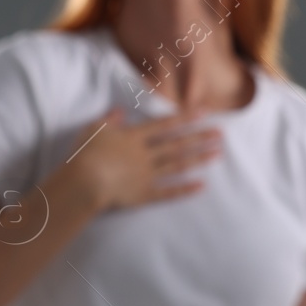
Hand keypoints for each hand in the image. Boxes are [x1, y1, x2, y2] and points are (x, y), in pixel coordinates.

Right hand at [41, 106, 221, 217]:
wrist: (83, 182)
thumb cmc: (84, 154)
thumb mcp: (94, 130)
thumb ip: (108, 120)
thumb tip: (119, 111)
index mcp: (133, 137)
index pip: (164, 125)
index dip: (185, 118)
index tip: (205, 113)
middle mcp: (145, 154)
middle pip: (177, 144)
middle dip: (200, 137)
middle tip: (221, 134)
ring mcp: (146, 175)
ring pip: (177, 164)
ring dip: (198, 158)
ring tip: (217, 154)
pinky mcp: (143, 194)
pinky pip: (167, 192)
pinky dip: (184, 190)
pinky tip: (201, 186)